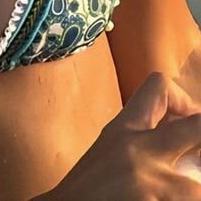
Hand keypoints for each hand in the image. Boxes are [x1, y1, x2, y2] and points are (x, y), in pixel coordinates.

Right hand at [42, 72, 200, 199]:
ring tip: (186, 193)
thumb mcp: (110, 151)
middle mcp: (140, 151)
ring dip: (195, 190)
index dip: (184, 100)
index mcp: (124, 129)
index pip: (159, 87)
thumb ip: (141, 142)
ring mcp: (149, 184)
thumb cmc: (86, 191)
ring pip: (198, 188)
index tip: (188, 121)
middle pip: (199, 128)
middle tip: (200, 158)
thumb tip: (184, 143)